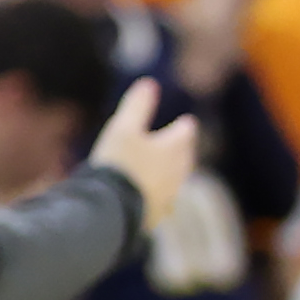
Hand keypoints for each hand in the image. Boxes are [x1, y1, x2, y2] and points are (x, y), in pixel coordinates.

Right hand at [84, 78, 199, 219]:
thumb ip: (137, 106)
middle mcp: (175, 175)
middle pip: (184, 159)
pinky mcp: (155, 216)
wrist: (112, 211)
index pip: (185, 134)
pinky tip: (156, 198)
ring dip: (174, 173)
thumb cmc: (119, 163)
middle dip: (183, 150)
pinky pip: (162, 201)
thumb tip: (149, 83)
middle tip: (184, 144)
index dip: (185, 127)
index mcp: (171, 151)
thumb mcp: (123, 128)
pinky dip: (160, 193)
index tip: (188, 122)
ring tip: (170, 170)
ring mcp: (167, 198)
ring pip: (175, 181)